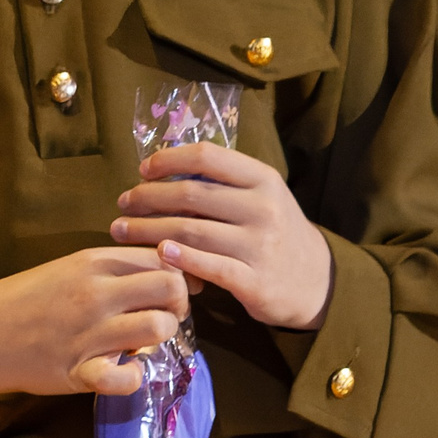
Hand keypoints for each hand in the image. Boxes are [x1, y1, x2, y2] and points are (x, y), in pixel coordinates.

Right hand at [0, 248, 189, 398]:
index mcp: (93, 262)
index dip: (178, 277)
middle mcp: (96, 293)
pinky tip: (122, 371)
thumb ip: (115, 269)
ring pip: (159, 327)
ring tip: (144, 342)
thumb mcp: (71, 268)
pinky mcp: (80, 370)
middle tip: (164, 315)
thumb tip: (166, 275)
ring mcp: (89, 332)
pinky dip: (132, 378)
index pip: (162, 260)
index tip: (170, 293)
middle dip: (179, 304)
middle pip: (172, 288)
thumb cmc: (30, 297)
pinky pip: (127, 378)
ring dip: (162, 338)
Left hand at [112, 142, 333, 330]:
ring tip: (121, 229)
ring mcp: (260, 245)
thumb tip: (162, 168)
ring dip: (147, 228)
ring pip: (190, 230)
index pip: (207, 156)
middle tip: (122, 203)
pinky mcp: (254, 280)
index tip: (143, 170)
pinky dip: (179, 258)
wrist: (316, 279)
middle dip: (147, 197)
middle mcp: (263, 208)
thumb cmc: (274, 231)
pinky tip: (157, 252)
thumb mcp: (260, 196)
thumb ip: (222, 182)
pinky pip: (208, 266)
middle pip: (190, 194)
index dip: (168, 159)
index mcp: (263, 179)